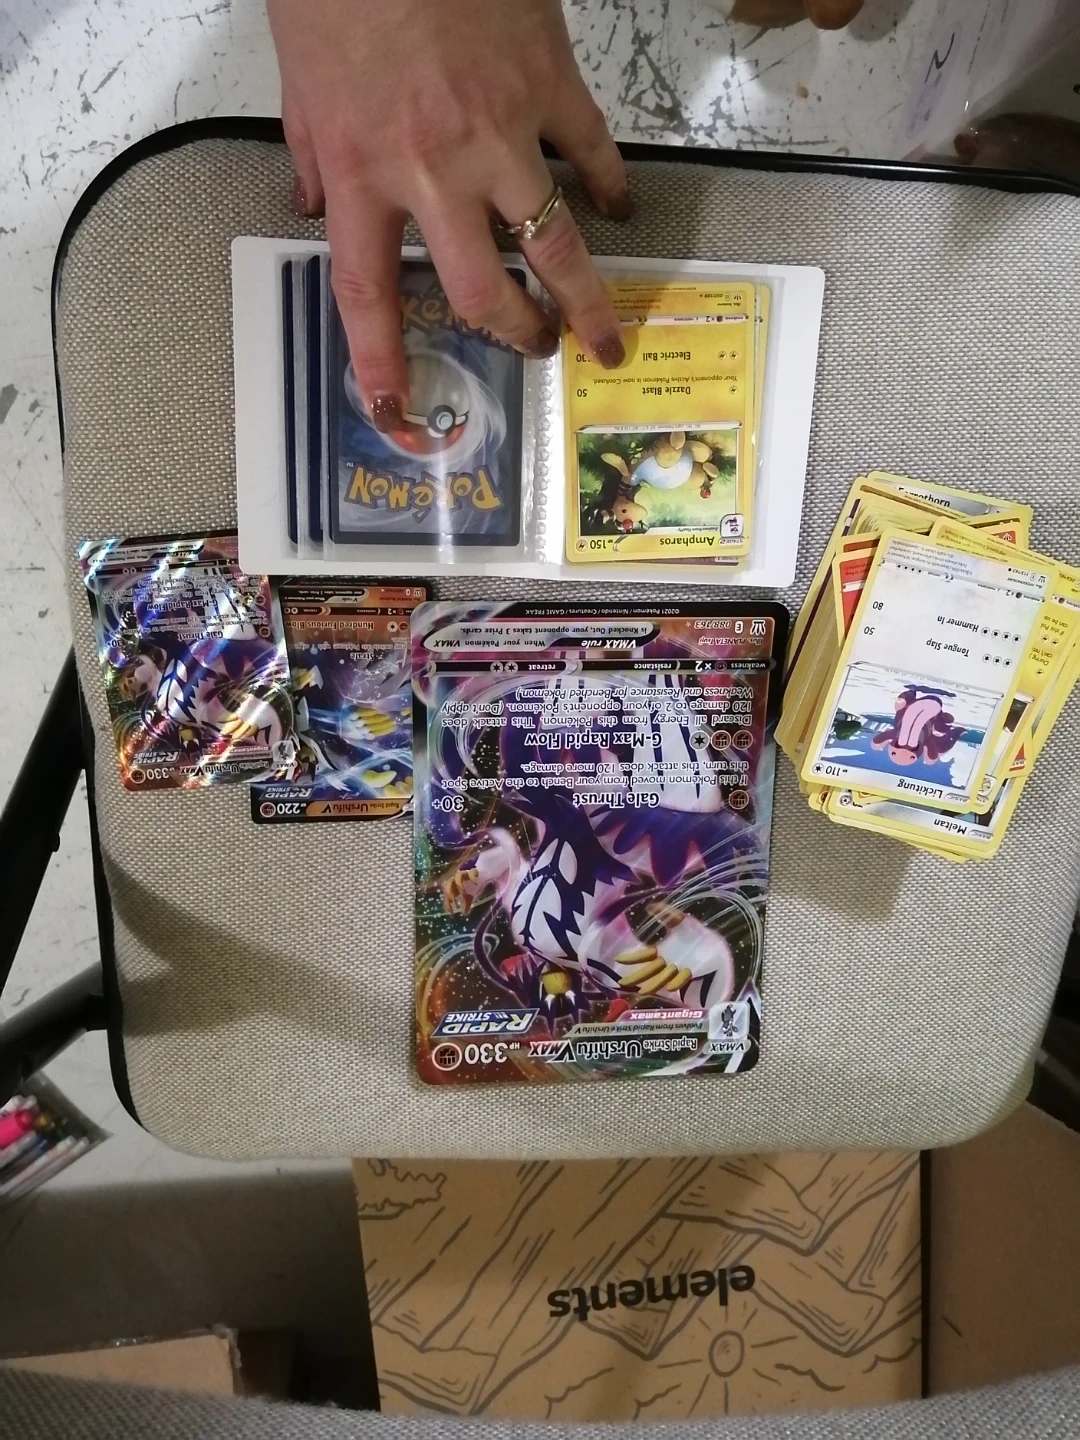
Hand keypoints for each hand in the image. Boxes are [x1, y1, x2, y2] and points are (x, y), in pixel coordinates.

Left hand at [267, 0, 629, 430]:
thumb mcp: (298, 73)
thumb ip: (312, 150)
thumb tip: (319, 204)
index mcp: (364, 168)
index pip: (368, 292)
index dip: (381, 360)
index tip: (393, 407)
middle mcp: (435, 168)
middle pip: (480, 288)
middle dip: (512, 333)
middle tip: (534, 351)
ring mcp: (501, 130)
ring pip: (552, 243)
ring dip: (581, 298)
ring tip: (600, 335)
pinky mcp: (551, 84)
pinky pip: (592, 152)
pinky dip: (609, 187)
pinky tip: (617, 209)